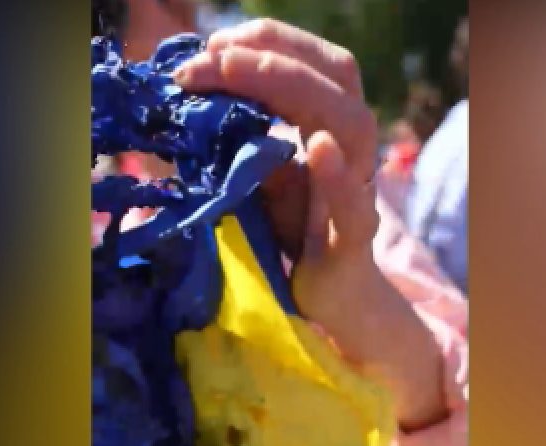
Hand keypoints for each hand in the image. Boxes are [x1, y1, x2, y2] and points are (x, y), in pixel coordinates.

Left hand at [175, 19, 446, 430]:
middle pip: (337, 76)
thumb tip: (189, 98)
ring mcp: (356, 192)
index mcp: (328, 127)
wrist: (330, 302)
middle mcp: (350, 150)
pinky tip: (320, 148)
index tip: (213, 45)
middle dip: (272, 55)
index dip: (268, 44)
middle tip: (213, 55)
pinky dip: (337, 174)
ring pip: (352, 123)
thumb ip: (238, 139)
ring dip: (295, 88)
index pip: (312, 63)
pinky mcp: (353, 241)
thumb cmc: (292, 234)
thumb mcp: (258, 177)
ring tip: (239, 74)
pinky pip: (354, 205)